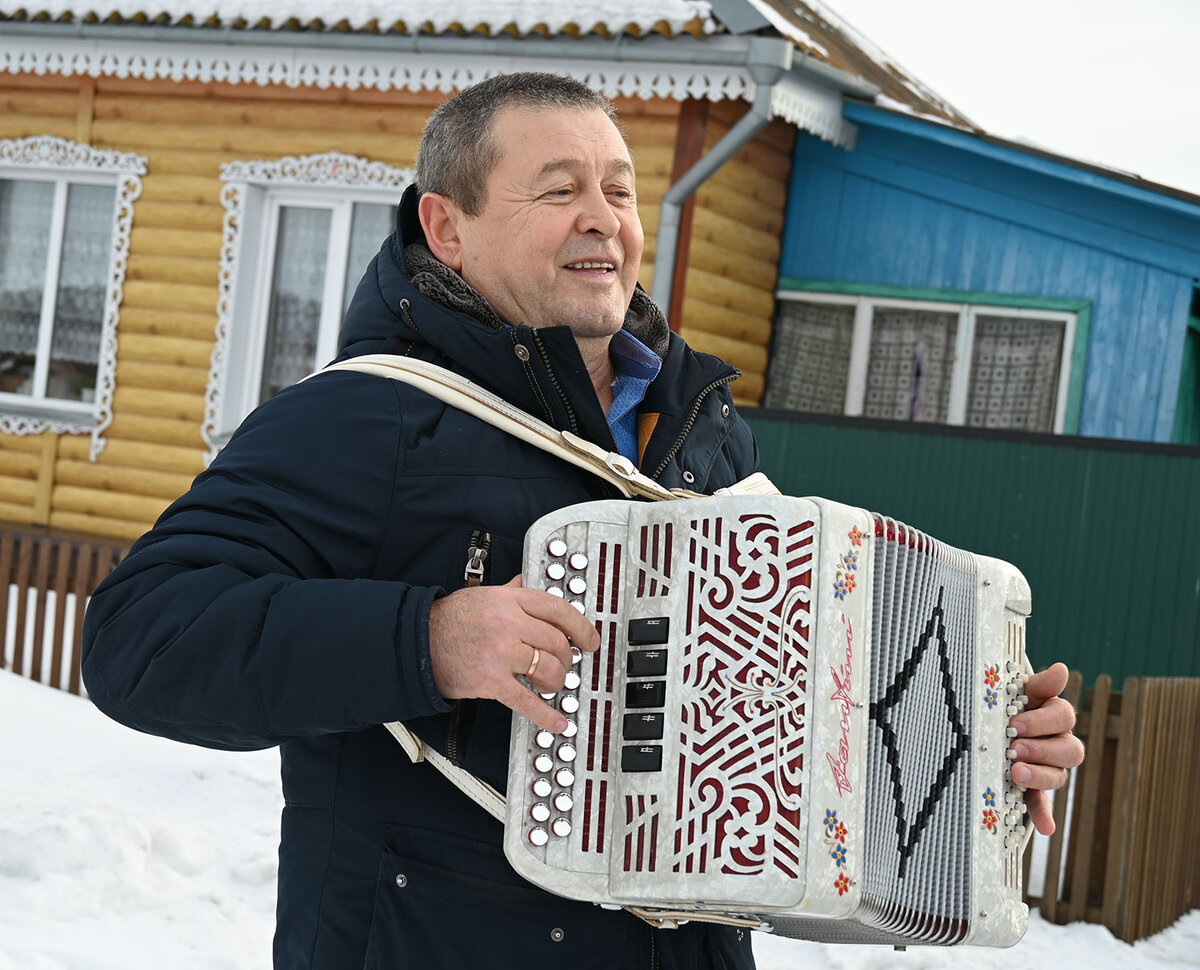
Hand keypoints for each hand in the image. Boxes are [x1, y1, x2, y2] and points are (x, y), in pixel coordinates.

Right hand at [428, 575, 599, 733]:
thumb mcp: (483, 595)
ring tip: (551, 686)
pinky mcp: (492, 681)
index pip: (558, 610)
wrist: (417, 642)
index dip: (581, 627)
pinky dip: (547, 715)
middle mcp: (509, 623)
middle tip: (565, 666)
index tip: (591, 639)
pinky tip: (558, 722)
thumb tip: (525, 582)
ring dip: (556, 682)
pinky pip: (528, 701)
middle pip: (557, 643)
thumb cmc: (448, 620)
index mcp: (510, 600)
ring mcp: (502, 653)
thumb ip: (509, 591)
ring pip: (549, 669)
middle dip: (567, 659)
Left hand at [1009, 662, 1084, 834]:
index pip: (1063, 716)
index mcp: (1056, 716)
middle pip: (1069, 750)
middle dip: (1041, 750)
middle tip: (1014, 749)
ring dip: (1041, 777)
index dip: (1042, 722)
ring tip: (1016, 773)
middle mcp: (1059, 743)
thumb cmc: (1007, 704)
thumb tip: (1060, 669)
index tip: (1015, 726)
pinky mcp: (1035, 791)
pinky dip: (1045, 815)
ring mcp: (1049, 768)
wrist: (990, 723)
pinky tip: (1046, 827)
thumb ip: (1040, 684)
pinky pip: (1044, 804)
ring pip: (1059, 776)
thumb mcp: (1020, 690)